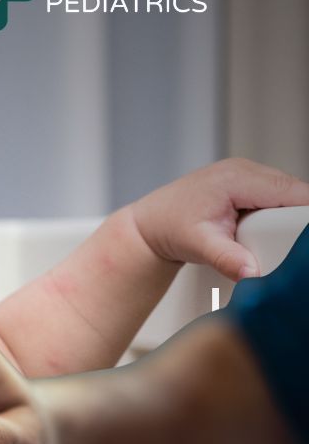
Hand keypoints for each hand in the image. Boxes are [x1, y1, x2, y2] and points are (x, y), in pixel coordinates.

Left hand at [129, 158, 308, 280]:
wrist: (150, 224)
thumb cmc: (168, 227)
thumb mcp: (198, 246)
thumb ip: (228, 259)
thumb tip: (252, 273)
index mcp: (236, 178)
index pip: (291, 192)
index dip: (304, 216)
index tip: (305, 241)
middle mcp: (245, 169)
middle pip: (293, 192)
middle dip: (294, 220)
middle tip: (280, 245)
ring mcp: (247, 173)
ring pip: (287, 194)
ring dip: (285, 217)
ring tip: (263, 237)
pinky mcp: (247, 183)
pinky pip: (276, 196)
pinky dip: (275, 214)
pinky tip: (259, 229)